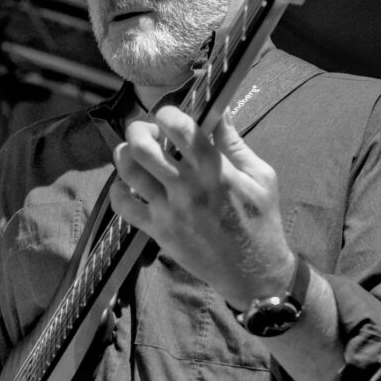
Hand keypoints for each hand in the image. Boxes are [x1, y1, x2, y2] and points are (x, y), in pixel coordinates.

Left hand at [110, 105, 294, 310]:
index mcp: (215, 170)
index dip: (167, 113)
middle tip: (149, 133)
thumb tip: (219, 108)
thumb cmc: (261, 221)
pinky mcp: (158, 231)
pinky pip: (124, 206)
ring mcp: (169, 211)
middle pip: (143, 146)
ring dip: (125, 154)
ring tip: (135, 154)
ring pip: (129, 171)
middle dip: (139, 130)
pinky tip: (130, 185)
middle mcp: (187, 187)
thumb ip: (234, 143)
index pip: (180, 128)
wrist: (254, 272)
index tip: (169, 116)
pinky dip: (119, 190)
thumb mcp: (260, 176)